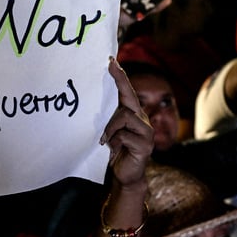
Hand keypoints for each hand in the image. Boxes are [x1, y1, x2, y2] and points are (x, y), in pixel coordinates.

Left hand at [102, 58, 153, 190]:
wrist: (125, 175)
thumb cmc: (115, 151)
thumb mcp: (109, 132)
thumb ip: (107, 118)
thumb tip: (90, 101)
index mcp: (133, 114)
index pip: (127, 92)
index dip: (120, 76)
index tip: (111, 61)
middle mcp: (142, 120)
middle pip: (130, 97)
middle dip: (120, 80)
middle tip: (111, 66)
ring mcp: (146, 132)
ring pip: (124, 116)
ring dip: (110, 127)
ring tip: (105, 140)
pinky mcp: (145, 145)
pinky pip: (124, 135)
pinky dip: (114, 141)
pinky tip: (111, 149)